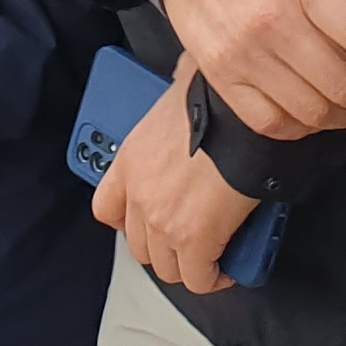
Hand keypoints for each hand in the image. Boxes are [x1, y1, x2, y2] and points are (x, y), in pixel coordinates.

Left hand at [90, 54, 263, 295]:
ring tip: (210, 256)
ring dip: (188, 266)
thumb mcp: (182, 85)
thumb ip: (177, 84)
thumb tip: (189, 68)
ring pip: (167, 268)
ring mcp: (163, 222)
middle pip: (139, 247)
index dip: (127, 222)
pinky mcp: (194, 241)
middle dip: (163, 249)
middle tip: (188, 241)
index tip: (145, 223)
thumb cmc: (218, 98)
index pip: (106, 208)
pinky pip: (199, 278)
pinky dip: (214, 278)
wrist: (239, 117)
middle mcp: (139, 196)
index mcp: (130, 161)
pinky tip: (227, 268)